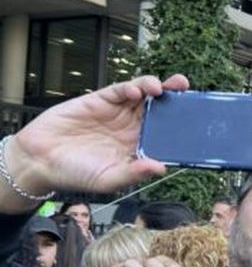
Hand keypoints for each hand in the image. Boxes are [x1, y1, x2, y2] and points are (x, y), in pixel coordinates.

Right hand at [5, 74, 188, 198]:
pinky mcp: (99, 100)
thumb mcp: (108, 179)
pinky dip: (131, 87)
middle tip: (188, 91)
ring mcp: (117, 112)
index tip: (198, 120)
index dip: (181, 125)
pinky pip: (120, 90)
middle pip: (160, 109)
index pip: (166, 133)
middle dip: (176, 99)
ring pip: (144, 95)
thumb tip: (160, 168)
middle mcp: (132, 128)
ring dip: (157, 88)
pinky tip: (137, 90)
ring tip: (164, 88)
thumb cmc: (74, 174)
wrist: (38, 161)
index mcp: (138, 147)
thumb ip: (133, 173)